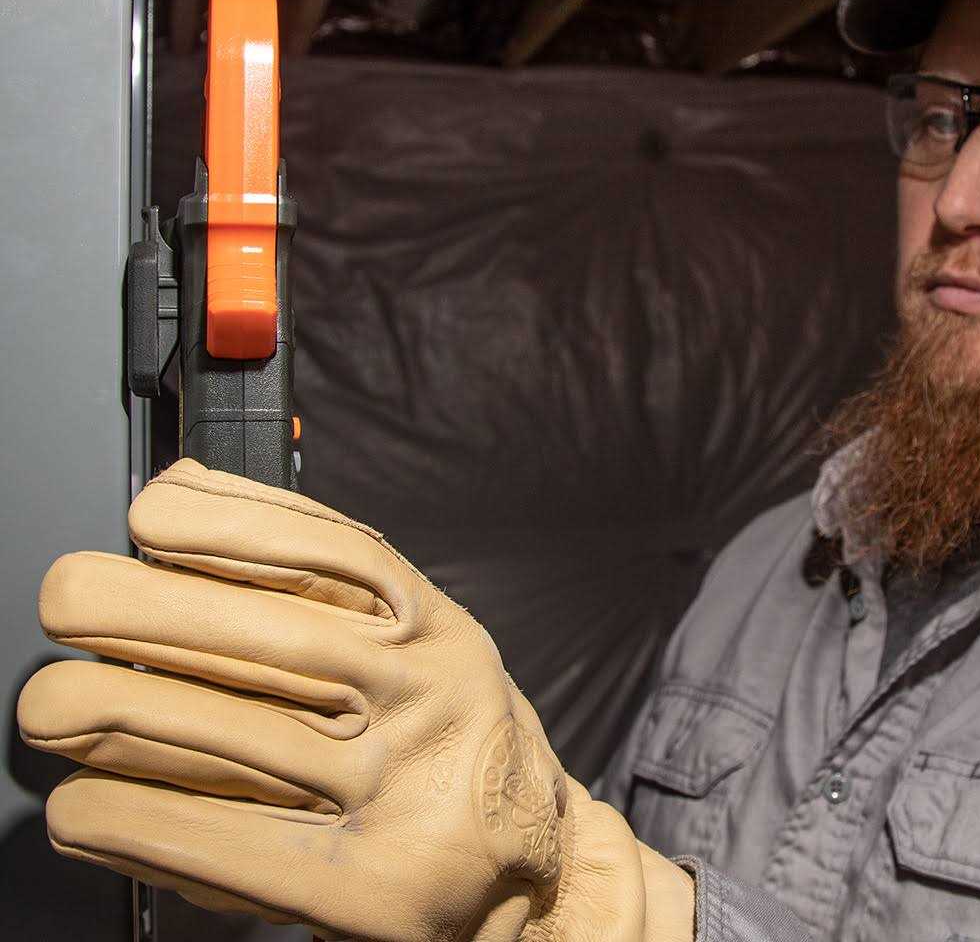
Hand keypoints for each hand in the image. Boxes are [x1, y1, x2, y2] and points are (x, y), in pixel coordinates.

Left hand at [17, 459, 692, 940]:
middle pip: (282, 641)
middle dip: (153, 611)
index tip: (147, 517)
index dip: (234, 526)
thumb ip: (319, 569)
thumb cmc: (450, 732)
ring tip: (49, 704)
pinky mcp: (371, 891)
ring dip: (124, 716)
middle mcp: (429, 699)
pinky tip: (83, 807)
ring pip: (249, 742)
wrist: (530, 864)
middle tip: (69, 597)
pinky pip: (241, 850)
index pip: (338, 555)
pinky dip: (145, 823)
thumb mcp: (416, 636)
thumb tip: (189, 489)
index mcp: (437, 628)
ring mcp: (405, 794)